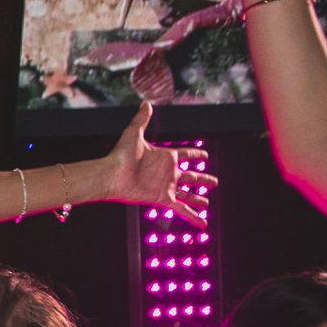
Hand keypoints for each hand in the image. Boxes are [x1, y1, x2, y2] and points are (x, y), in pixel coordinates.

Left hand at [101, 102, 215, 226]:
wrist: (111, 175)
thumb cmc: (120, 156)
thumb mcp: (134, 134)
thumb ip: (141, 120)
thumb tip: (146, 103)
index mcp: (164, 156)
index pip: (185, 155)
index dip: (195, 155)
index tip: (204, 156)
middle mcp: (167, 172)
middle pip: (190, 177)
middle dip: (202, 179)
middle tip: (214, 182)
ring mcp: (165, 186)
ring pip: (186, 194)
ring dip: (197, 199)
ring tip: (206, 203)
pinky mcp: (162, 199)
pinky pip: (181, 209)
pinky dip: (192, 217)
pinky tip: (202, 224)